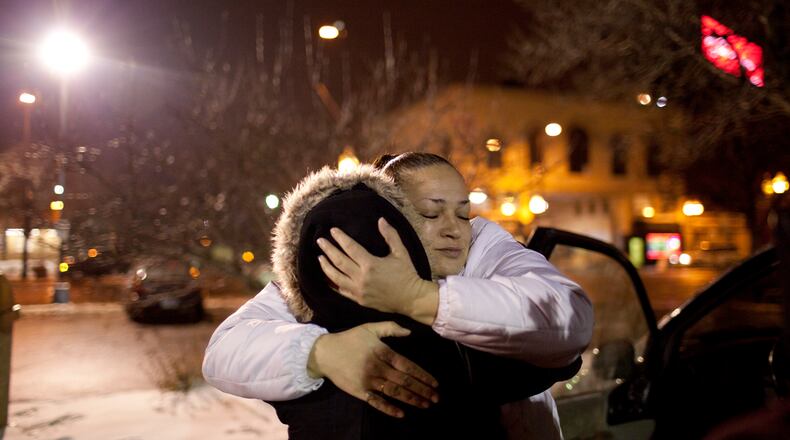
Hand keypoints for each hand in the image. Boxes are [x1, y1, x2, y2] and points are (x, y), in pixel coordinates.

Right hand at [307, 321, 439, 417]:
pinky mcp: (359, 391)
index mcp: (383, 352)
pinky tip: (401, 414)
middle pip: (404, 381)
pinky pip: (376, 402)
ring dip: (411, 399)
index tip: (435, 383)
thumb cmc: (350, 339)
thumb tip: (410, 331)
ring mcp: (368, 381)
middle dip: (422, 390)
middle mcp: (378, 367)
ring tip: (426, 405)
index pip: (408, 366)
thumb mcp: (369, 328)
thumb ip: (390, 328)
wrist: (325, 352)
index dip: (423, 375)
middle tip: (436, 398)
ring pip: (394, 392)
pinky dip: (389, 409)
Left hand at [316, 217, 439, 324]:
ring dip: (326, 266)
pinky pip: (341, 291)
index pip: (350, 248)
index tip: (332, 230)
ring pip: (336, 277)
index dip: (340, 238)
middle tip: (320, 241)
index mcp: (371, 264)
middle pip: (339, 261)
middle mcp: (361, 278)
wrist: (411, 299)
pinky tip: (327, 277)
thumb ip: (391, 235)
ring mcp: (358, 290)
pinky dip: (332, 283)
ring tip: (320, 258)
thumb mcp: (401, 253)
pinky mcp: (359, 300)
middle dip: (328, 250)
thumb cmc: (407, 274)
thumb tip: (381, 220)